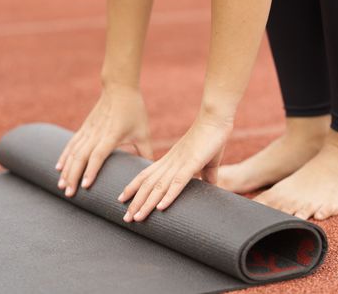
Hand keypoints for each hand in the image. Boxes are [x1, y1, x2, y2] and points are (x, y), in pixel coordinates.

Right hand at [56, 86, 152, 196]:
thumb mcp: (143, 132)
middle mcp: (96, 133)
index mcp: (111, 135)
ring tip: (62, 186)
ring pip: (73, 152)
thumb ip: (146, 153)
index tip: (85, 186)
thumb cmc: (134, 110)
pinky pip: (71, 144)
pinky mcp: (84, 128)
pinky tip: (58, 168)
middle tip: (70, 194)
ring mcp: (88, 130)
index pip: (99, 155)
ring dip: (66, 169)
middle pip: (80, 157)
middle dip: (74, 176)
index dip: (91, 170)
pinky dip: (64, 156)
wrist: (119, 88)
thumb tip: (152, 171)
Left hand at [118, 110, 232, 221]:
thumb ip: (207, 176)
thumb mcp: (207, 162)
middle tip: (125, 218)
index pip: (145, 175)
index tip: (121, 199)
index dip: (133, 187)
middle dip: (135, 202)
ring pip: (159, 186)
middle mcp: (170, 163)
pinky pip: (178, 182)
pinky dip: (169, 195)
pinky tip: (160, 208)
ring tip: (137, 218)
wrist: (215, 119)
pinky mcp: (192, 164)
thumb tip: (211, 187)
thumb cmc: (211, 139)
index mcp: (170, 161)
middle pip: (147, 184)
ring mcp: (179, 163)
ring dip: (146, 203)